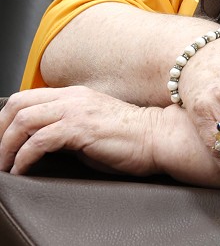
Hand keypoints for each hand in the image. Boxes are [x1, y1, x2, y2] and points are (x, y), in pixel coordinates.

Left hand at [0, 87, 161, 176]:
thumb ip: (65, 127)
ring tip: (6, 166)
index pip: (25, 98)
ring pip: (23, 121)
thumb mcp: (90, 125)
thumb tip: (38, 143)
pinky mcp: (81, 128)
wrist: (159, 138)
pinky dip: (24, 158)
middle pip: (17, 106)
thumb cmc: (129, 138)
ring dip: (7, 148)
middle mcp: (72, 97)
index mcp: (74, 94)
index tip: (0, 142)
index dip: (4, 120)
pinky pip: (39, 141)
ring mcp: (77, 110)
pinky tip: (23, 170)